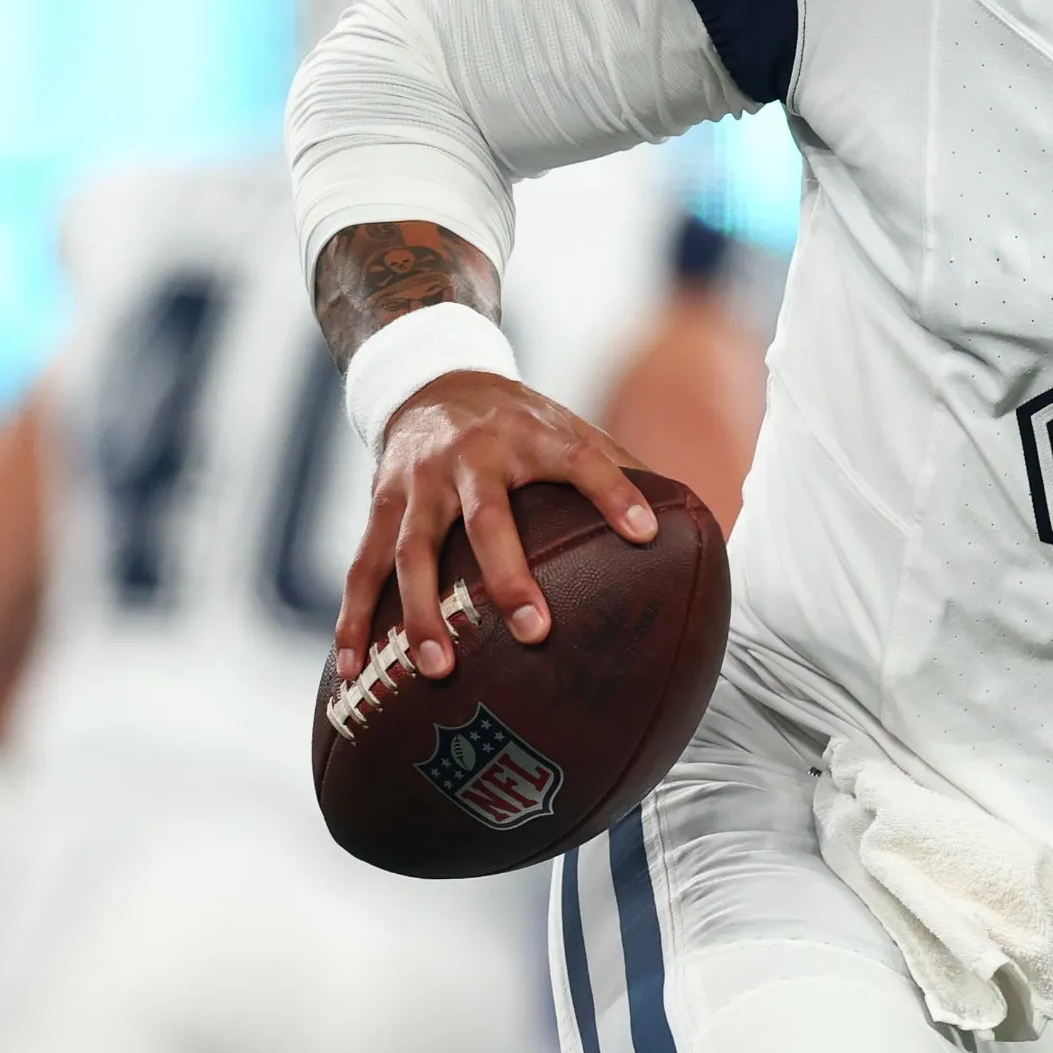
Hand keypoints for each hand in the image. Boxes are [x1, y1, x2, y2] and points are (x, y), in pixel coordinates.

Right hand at [337, 371, 658, 680]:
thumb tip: (699, 521)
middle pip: (488, 520)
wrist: (429, 380)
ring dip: (423, 613)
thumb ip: (620, 471)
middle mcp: (470, 458)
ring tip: (440, 669)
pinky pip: (363, 570)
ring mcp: (418, 485)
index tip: (645, 534)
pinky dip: (354, 621)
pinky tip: (354, 672)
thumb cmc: (517, 423)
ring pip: (413, 553)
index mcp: (531, 437)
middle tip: (534, 631)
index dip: (614, 493)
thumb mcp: (568, 427)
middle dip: (507, 577)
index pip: (582, 460)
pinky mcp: (379, 507)